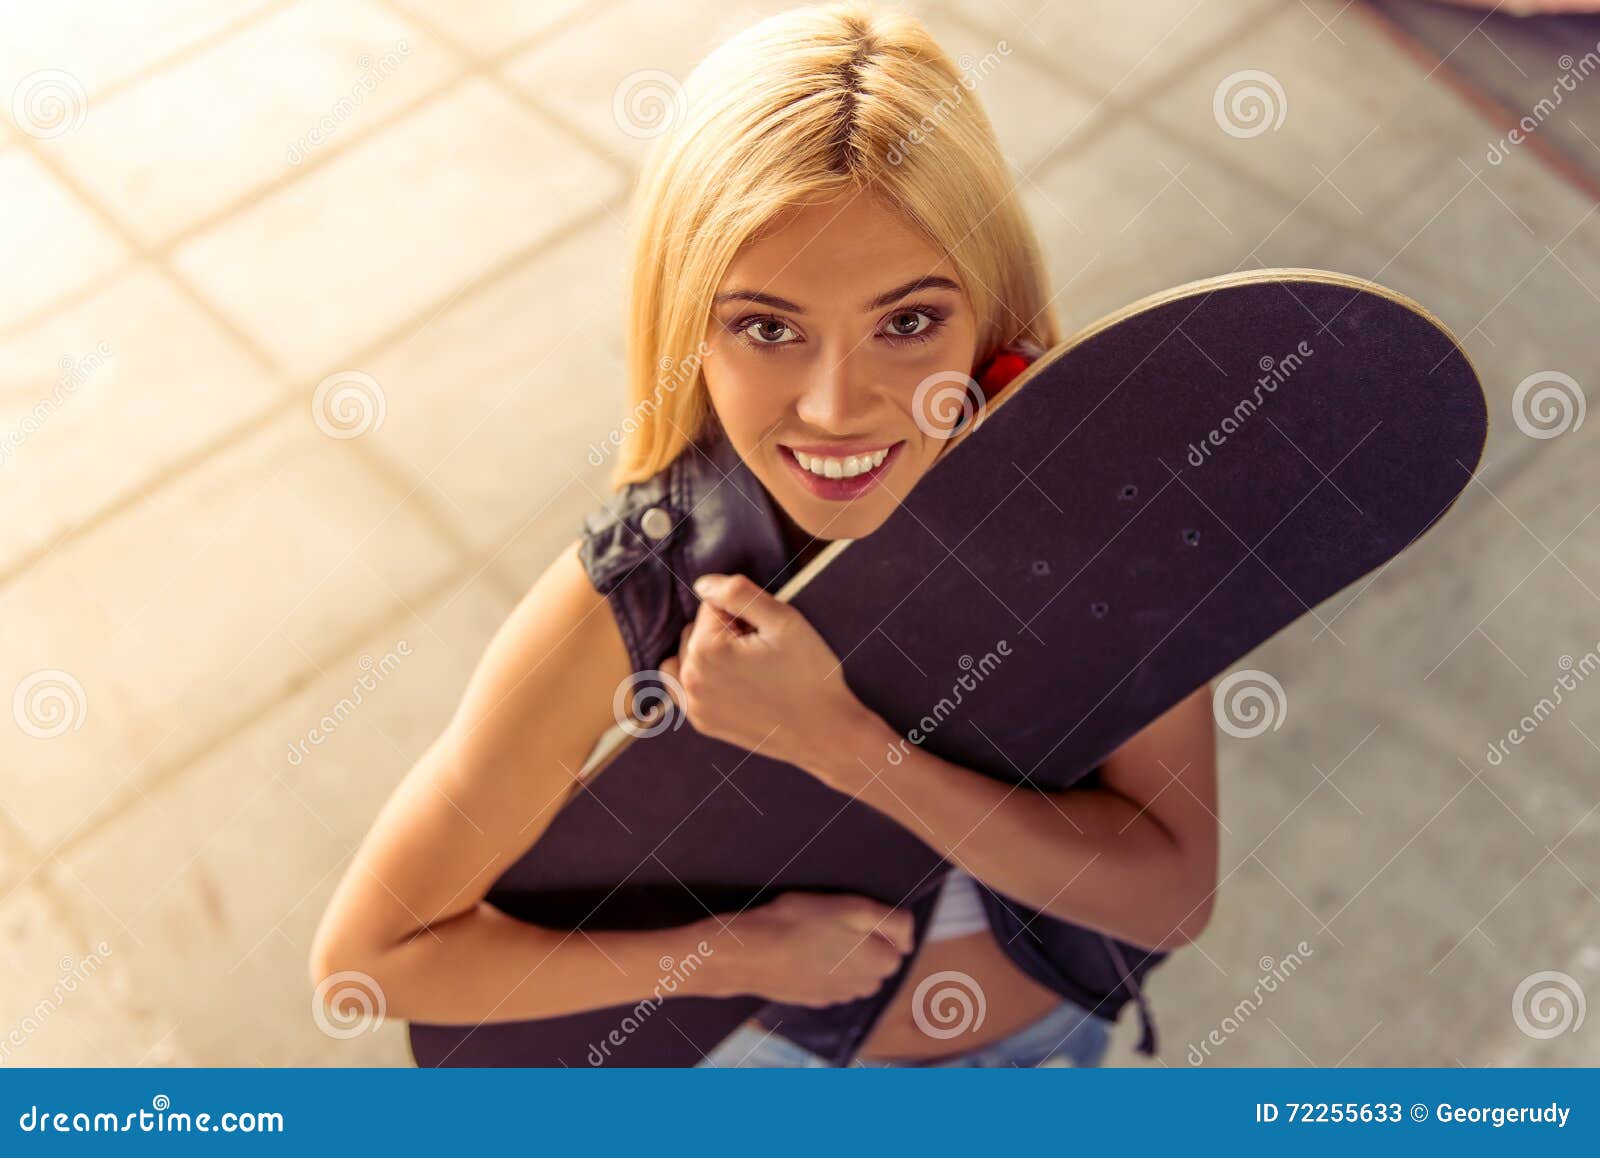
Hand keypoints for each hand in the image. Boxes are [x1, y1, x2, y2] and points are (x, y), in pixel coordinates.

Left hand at [658, 573, 873, 774]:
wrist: (824, 732)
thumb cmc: (809, 674)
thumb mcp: (784, 620)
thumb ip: (738, 592)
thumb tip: (702, 585)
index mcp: (706, 650)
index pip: (713, 605)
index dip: (745, 614)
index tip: (766, 636)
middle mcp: (690, 679)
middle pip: (696, 630)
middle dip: (725, 632)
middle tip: (762, 653)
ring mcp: (694, 705)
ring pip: (686, 656)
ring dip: (708, 653)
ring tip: (746, 667)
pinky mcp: (702, 722)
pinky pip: (684, 687)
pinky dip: (701, 678)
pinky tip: (731, 683)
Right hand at [701, 891, 915, 1006]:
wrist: (750, 954)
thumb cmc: (800, 924)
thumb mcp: (854, 908)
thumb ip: (893, 923)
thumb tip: (909, 939)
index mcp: (879, 965)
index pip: (897, 944)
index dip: (878, 924)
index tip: (854, 914)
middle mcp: (863, 987)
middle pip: (876, 960)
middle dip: (863, 942)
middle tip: (833, 921)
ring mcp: (836, 997)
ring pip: (852, 972)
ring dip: (843, 956)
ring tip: (816, 935)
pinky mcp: (812, 999)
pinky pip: (827, 980)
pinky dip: (821, 967)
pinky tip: (802, 953)